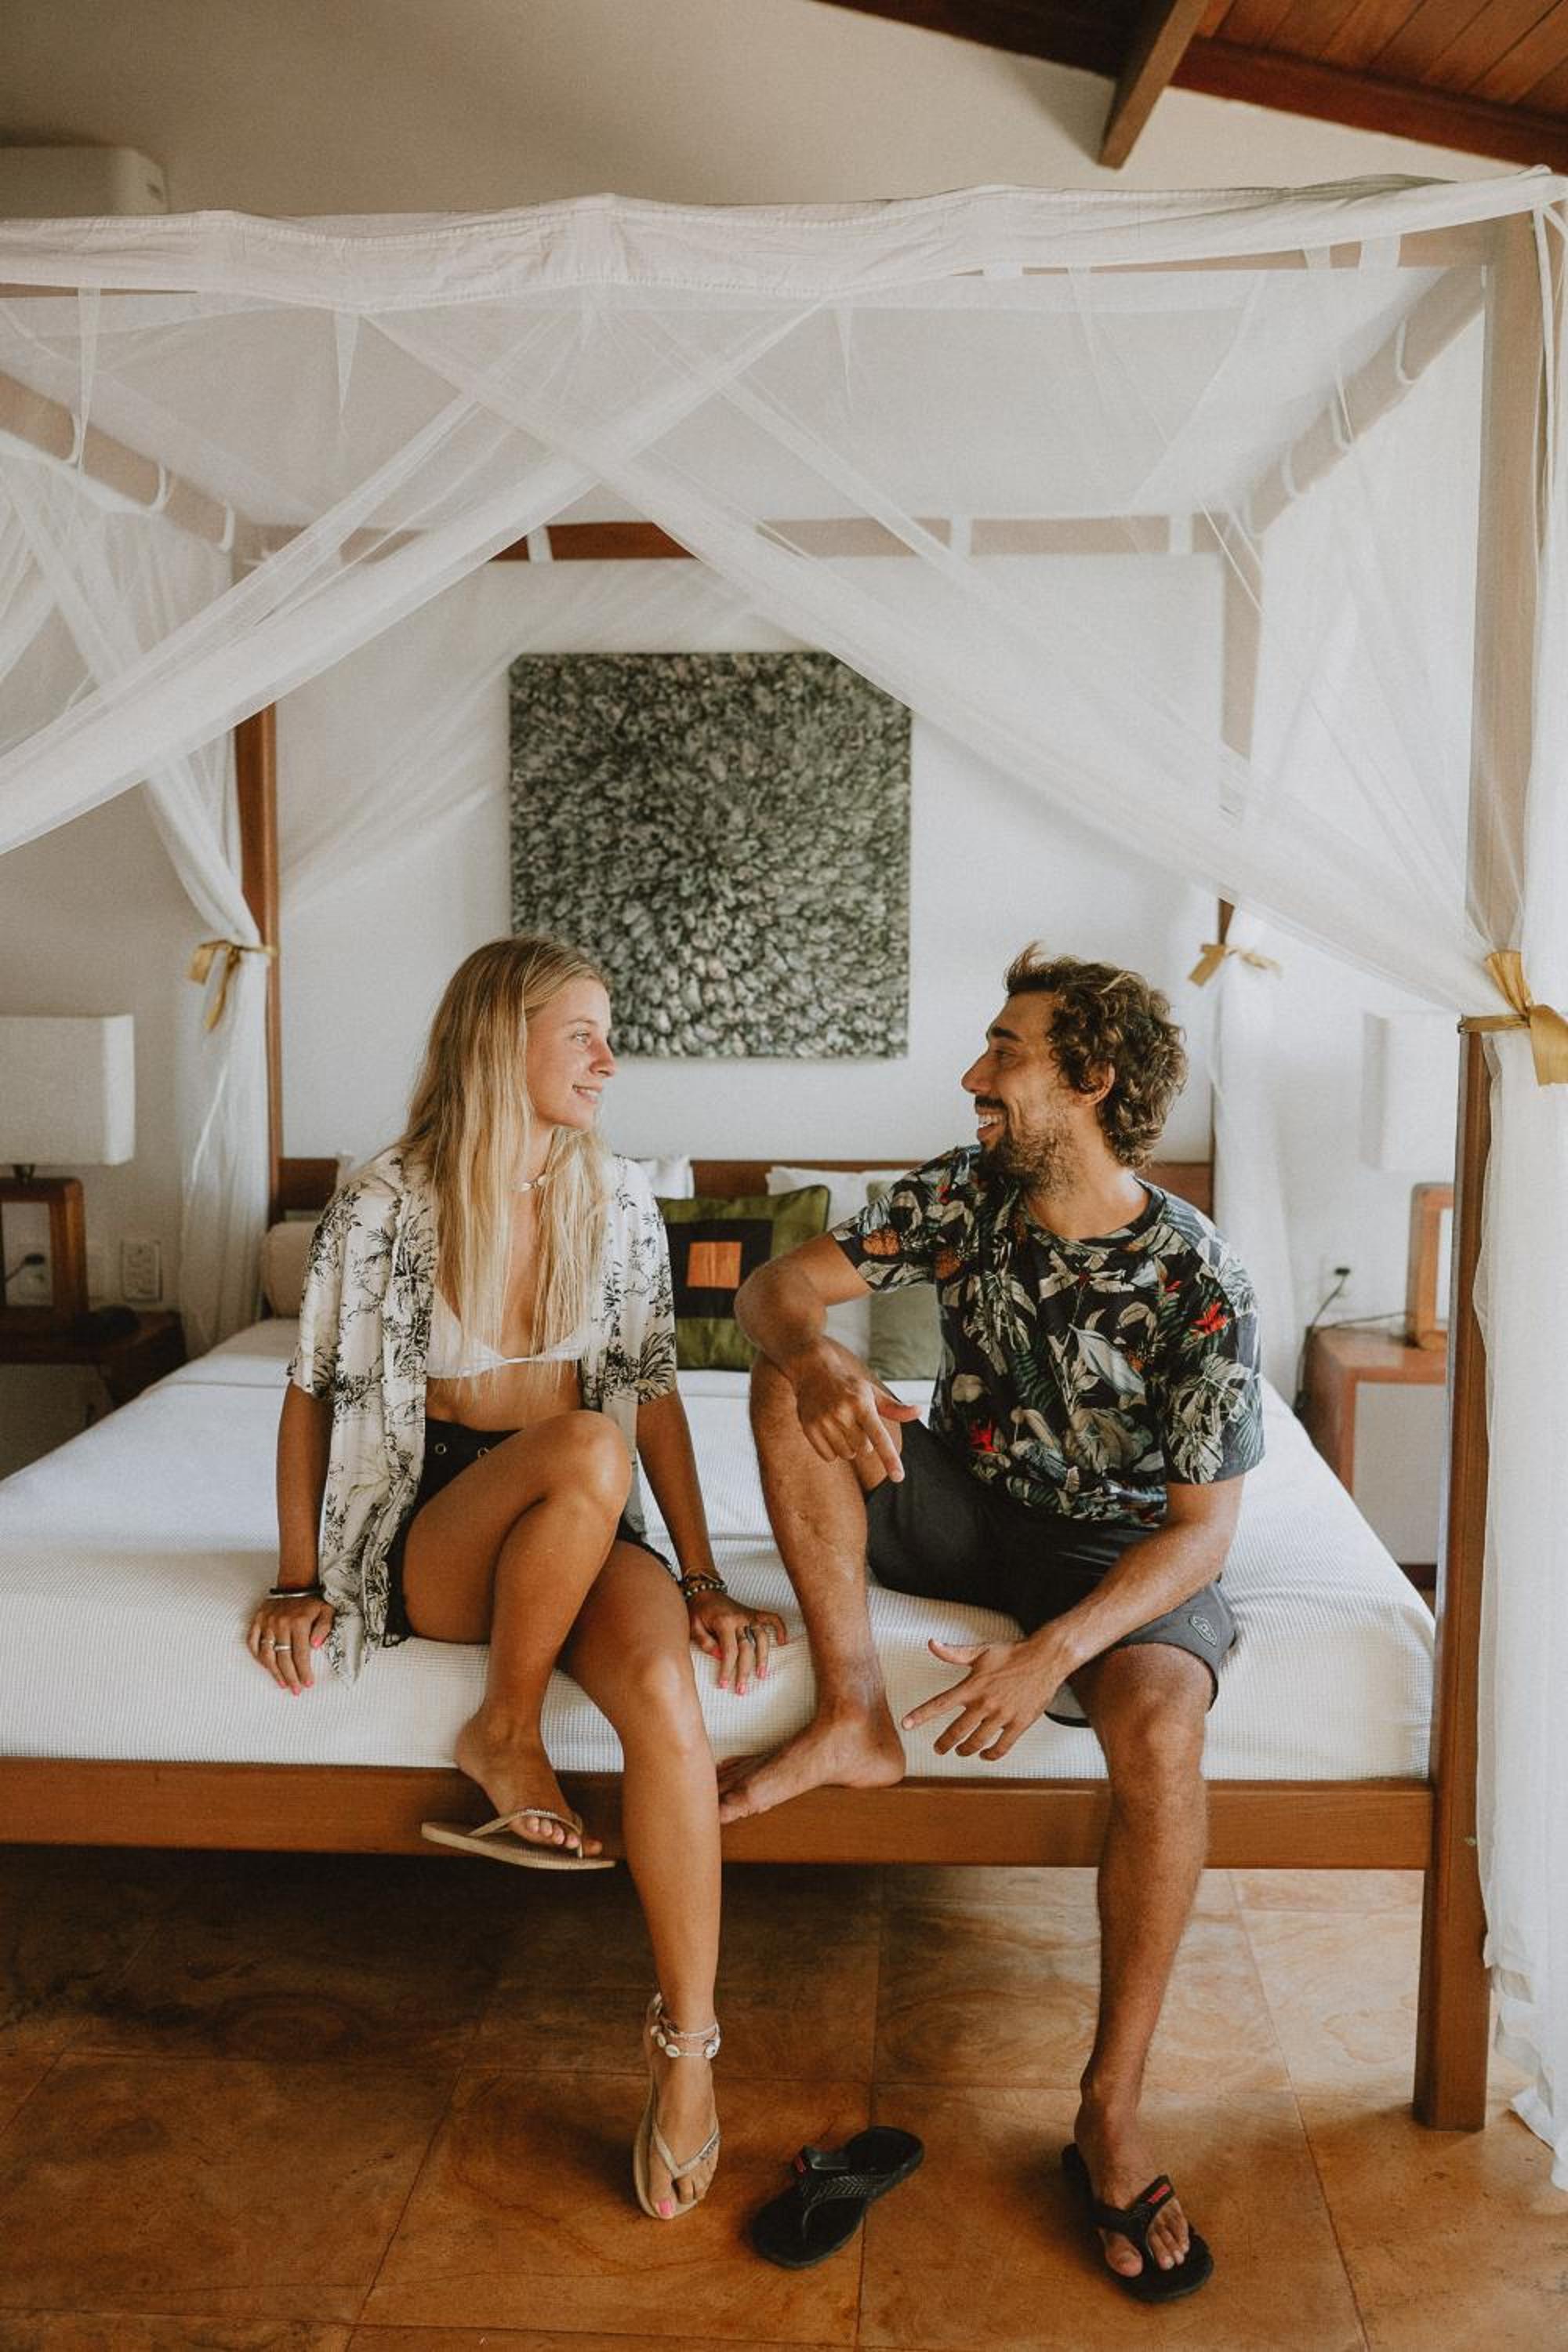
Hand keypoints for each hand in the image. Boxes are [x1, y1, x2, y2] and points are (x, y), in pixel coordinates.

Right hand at [246, 1590, 333, 1691]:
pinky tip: (266, 1667)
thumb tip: (315, 1646)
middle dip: (291, 1677)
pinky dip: (257, 1657)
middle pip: (284, 1658)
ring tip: (283, 1683)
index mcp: (299, 1623)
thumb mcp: (326, 1611)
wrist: (295, 1584)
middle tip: (296, 1690)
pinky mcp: (257, 1621)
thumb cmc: (312, 1602)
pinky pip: (253, 1643)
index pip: (301, 1654)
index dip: (304, 1671)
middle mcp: (281, 1624)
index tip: (308, 1684)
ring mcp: (267, 1623)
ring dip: (274, 1672)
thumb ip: (324, 1628)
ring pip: (267, 1654)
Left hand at [686, 1592, 788, 1694]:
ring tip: (761, 1675)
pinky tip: (783, 1642)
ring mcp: (748, 1615)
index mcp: (723, 1622)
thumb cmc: (698, 1611)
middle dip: (744, 1671)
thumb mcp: (693, 1627)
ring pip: (762, 1637)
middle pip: (747, 1648)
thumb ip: (706, 1642)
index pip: (729, 1651)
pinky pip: (772, 1618)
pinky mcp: (753, 1613)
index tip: (724, 1684)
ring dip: (763, 1657)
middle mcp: (739, 1619)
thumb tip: (721, 1656)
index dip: (727, 1669)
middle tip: (741, 1690)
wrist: (704, 1591)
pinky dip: (780, 1628)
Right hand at [787, 1338, 919, 1487]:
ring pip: (847, 1454)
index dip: (890, 1458)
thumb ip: (895, 1408)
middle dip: (864, 1442)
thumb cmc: (848, 1385)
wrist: (812, 1372)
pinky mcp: (809, 1428)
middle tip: (855, 1422)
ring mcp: (824, 1421)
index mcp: (861, 1403)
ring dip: (848, 1446)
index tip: (898, 1477)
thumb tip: (919, 1411)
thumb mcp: (872, 1392)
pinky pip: (829, 1457)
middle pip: (864, 1449)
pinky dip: (832, 1450)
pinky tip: (828, 1430)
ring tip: (840, 1424)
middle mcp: (842, 1412)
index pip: (879, 1436)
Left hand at [902, 1637, 1064, 1760]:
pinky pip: (1003, 1746)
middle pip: (957, 1731)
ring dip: (966, 1750)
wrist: (1045, 1659)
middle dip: (944, 1743)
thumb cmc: (1012, 1654)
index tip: (907, 1724)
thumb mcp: (980, 1651)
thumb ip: (954, 1653)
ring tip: (961, 1752)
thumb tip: (932, 1644)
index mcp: (973, 1686)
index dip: (921, 1715)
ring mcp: (1003, 1715)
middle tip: (938, 1749)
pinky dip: (992, 1755)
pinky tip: (985, 1755)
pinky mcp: (1019, 1723)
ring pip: (978, 1741)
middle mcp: (985, 1703)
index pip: (940, 1703)